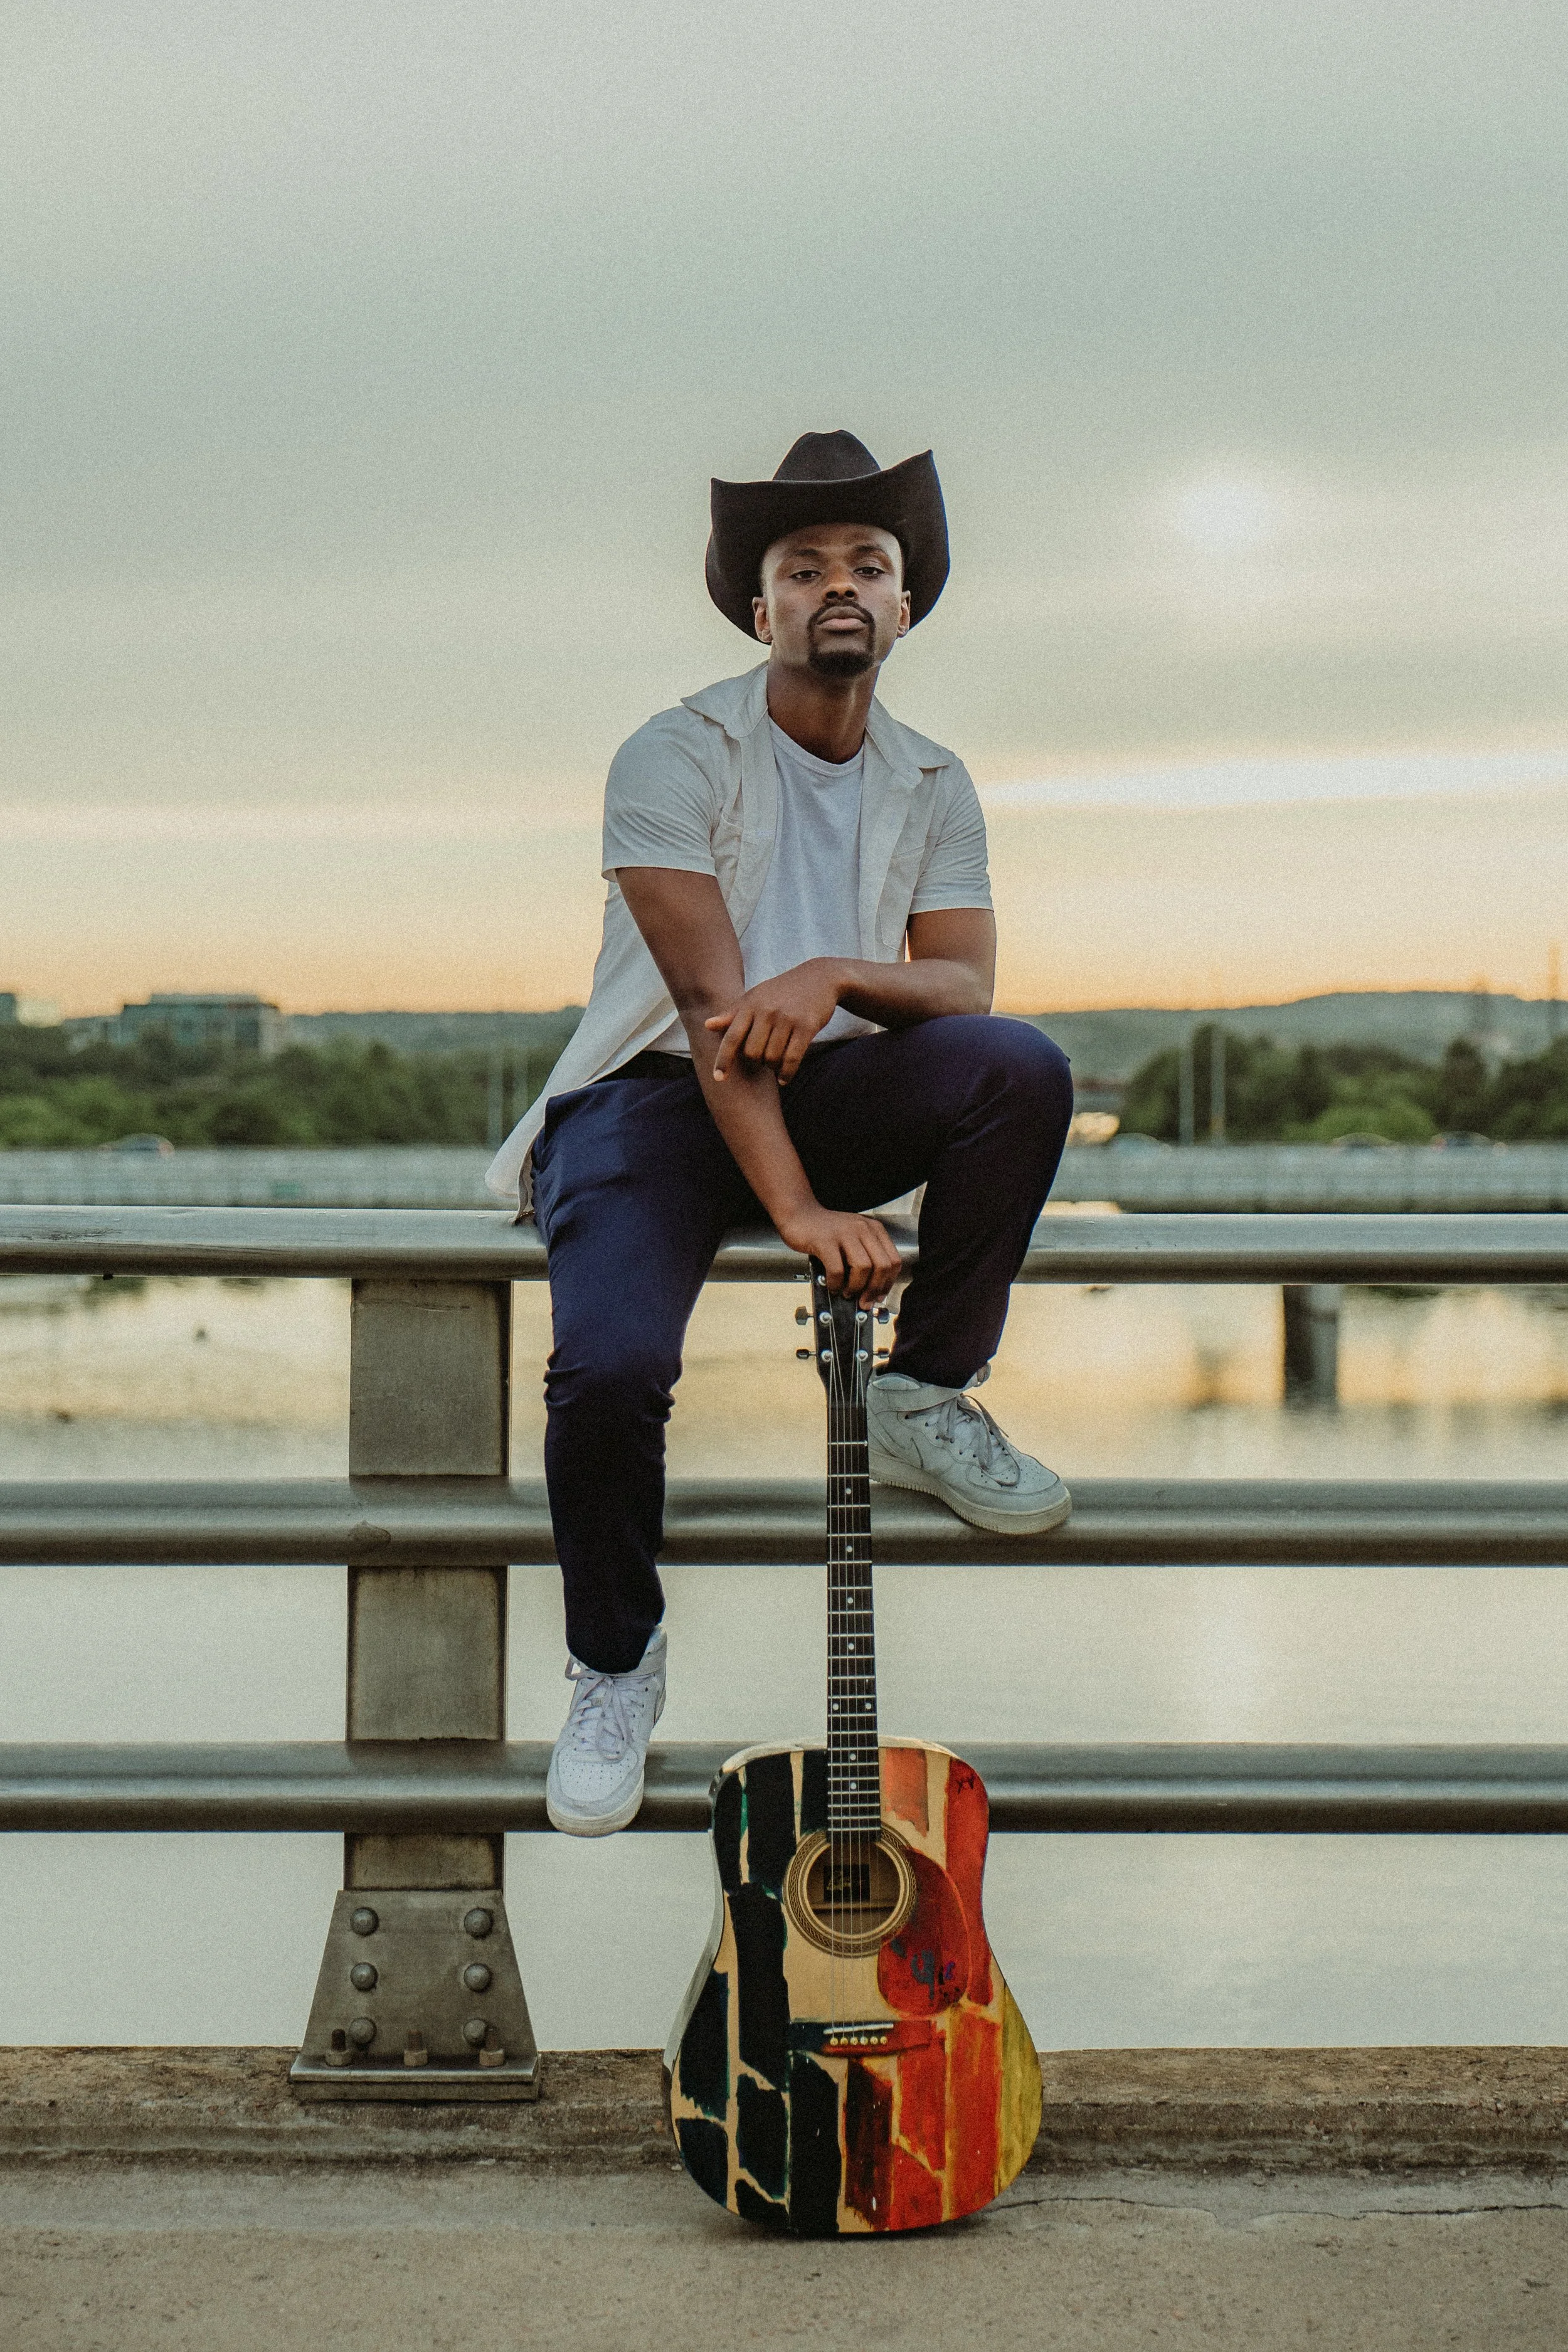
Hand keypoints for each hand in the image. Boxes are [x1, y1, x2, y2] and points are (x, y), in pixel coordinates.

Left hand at [704, 960, 842, 1082]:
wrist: (820, 978)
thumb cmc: (782, 990)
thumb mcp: (755, 996)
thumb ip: (732, 1013)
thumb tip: (707, 1025)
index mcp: (750, 1004)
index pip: (732, 1037)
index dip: (723, 1060)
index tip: (719, 1078)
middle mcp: (767, 1011)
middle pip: (752, 1053)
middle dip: (756, 1062)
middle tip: (762, 1060)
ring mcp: (787, 1018)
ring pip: (771, 1058)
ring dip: (772, 1068)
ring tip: (775, 1064)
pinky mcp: (806, 1026)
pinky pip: (792, 1059)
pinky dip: (786, 1074)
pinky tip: (783, 1079)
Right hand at [774, 1204, 901, 1302]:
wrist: (800, 1214)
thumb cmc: (827, 1231)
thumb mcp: (854, 1238)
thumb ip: (865, 1257)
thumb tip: (872, 1290)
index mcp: (874, 1229)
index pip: (894, 1261)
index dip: (888, 1283)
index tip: (878, 1296)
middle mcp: (863, 1229)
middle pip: (882, 1266)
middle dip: (874, 1289)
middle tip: (864, 1301)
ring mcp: (844, 1233)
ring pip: (864, 1267)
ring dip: (856, 1287)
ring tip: (847, 1293)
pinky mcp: (825, 1240)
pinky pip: (837, 1269)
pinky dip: (836, 1283)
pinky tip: (832, 1286)